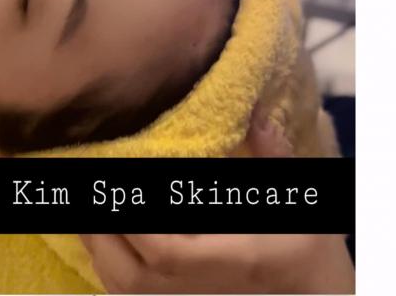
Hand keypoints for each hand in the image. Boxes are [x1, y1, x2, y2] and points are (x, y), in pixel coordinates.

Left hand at [80, 112, 354, 293]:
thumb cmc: (309, 254)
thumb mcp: (302, 205)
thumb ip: (275, 161)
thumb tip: (257, 117)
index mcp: (234, 260)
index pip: (166, 250)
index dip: (132, 216)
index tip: (115, 170)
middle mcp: (202, 291)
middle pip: (132, 273)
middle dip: (101, 226)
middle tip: (86, 178)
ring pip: (124, 289)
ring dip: (98, 245)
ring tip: (87, 202)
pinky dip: (107, 266)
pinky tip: (103, 234)